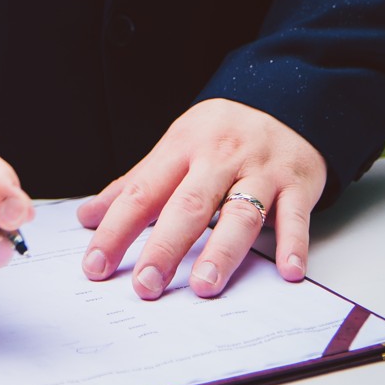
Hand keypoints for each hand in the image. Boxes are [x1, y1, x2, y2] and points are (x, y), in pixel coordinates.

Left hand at [76, 99, 325, 299]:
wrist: (286, 99)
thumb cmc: (223, 132)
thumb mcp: (176, 146)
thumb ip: (136, 183)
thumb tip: (88, 216)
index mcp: (183, 147)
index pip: (143, 191)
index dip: (117, 228)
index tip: (96, 265)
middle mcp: (220, 158)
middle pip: (190, 204)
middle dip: (165, 246)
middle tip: (146, 284)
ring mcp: (260, 170)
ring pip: (240, 211)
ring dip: (223, 250)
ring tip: (204, 285)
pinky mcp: (296, 183)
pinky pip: (296, 214)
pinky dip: (293, 242)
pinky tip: (288, 271)